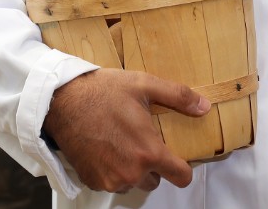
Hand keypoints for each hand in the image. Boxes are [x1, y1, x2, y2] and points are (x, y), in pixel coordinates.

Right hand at [43, 68, 209, 192]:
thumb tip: (205, 107)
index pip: (181, 177)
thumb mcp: (145, 85)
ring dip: (132, 169)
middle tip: (141, 140)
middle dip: (152, 165)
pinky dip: (112, 170)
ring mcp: (110, 179)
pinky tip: (106, 148)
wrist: (62, 101)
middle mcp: (131, 172)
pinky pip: (112, 182)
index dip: (183, 169)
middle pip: (155, 181)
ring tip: (122, 142)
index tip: (178, 159)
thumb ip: (179, 97)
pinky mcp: (92, 181)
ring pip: (132, 183)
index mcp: (148, 152)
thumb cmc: (104, 91)